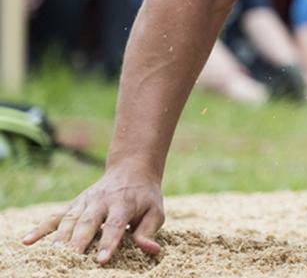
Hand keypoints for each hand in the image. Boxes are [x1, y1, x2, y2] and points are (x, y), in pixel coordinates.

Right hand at [22, 165, 164, 263]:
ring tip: (55, 254)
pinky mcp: (74, 204)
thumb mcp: (155, 211)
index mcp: (124, 203)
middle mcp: (101, 201)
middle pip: (88, 222)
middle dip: (80, 240)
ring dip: (61, 237)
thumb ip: (149, 230)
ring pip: (69, 219)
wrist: (131, 170)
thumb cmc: (145, 196)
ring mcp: (85, 202)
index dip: (109, 242)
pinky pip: (55, 217)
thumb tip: (152, 249)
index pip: (116, 225)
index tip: (102, 260)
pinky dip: (40, 229)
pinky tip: (27, 241)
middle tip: (73, 258)